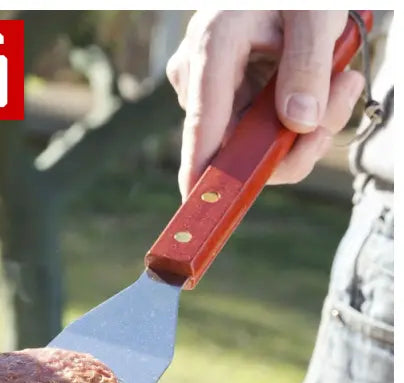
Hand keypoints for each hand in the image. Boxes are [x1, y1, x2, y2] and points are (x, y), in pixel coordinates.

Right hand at [166, 10, 364, 199]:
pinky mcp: (222, 96)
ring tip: (342, 82)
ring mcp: (208, 88)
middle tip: (344, 94)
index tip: (197, 204)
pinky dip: (290, 121)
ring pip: (249, 140)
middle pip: (235, 143)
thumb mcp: (314, 14)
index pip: (205, 123)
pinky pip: (253, 129)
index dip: (201, 169)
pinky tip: (321, 87)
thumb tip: (300, 126)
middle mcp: (200, 74)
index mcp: (212, 48)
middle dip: (293, 141)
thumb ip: (308, 67)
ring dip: (301, 129)